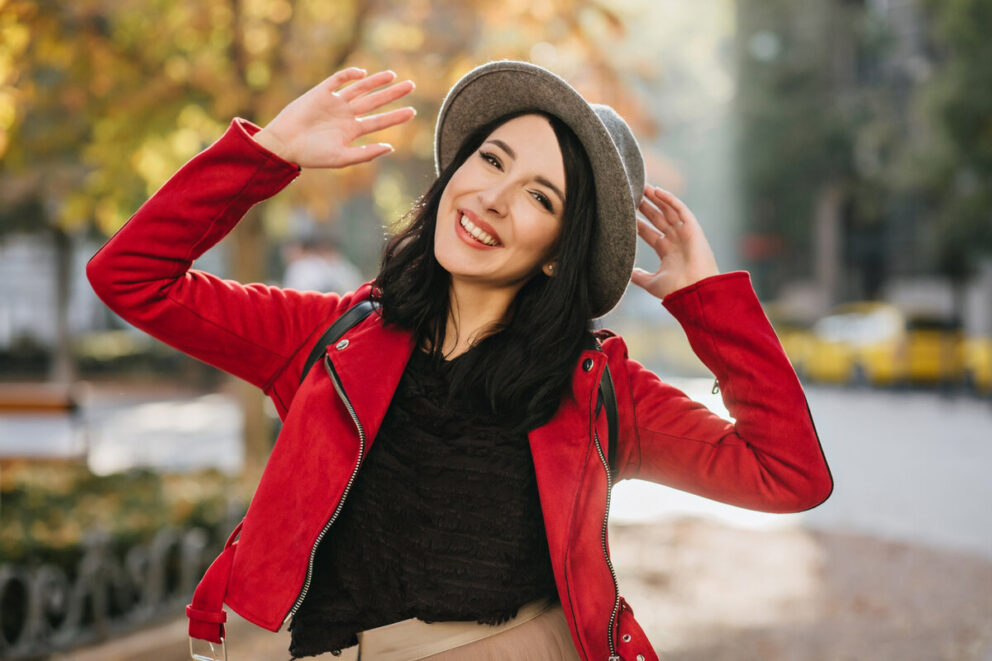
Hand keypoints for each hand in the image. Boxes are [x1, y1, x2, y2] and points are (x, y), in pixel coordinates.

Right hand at [252, 68, 415, 167]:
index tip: (412, 112)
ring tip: (393, 75)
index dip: (395, 117)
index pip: (378, 122)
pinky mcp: (321, 92)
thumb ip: (366, 154)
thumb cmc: (311, 155)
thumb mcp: (342, 158)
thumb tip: (391, 148)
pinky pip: (338, 80)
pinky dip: (350, 75)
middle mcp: (345, 115)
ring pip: (360, 88)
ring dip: (376, 81)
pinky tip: (363, 74)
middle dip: (392, 94)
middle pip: (374, 102)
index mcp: (351, 131)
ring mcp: (334, 102)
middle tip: (411, 86)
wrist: (284, 144)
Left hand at [630, 184, 719, 299]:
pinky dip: (670, 199)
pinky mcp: (693, 229)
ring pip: (668, 211)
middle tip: (632, 194)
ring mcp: (684, 234)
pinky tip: (657, 191)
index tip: (625, 214)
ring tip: (642, 187)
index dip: (638, 223)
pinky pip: (681, 209)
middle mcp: (676, 241)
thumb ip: (639, 276)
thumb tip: (627, 272)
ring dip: (656, 199)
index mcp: (667, 252)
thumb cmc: (676, 290)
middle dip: (646, 207)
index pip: (649, 232)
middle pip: (658, 219)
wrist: (694, 292)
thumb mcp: (652, 282)